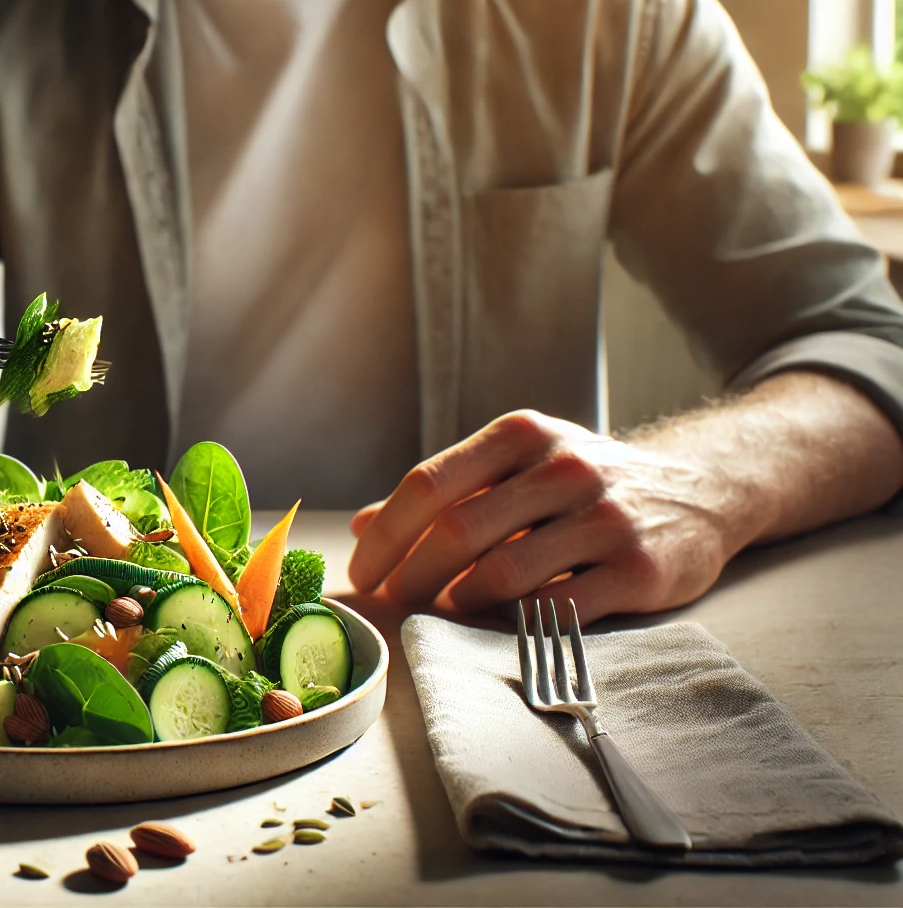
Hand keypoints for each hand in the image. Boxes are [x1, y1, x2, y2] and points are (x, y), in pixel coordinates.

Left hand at [345, 410, 753, 623]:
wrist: (700, 490)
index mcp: (520, 437)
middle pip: (456, 531)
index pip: (427, 484)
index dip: (384, 536)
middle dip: (409, 578)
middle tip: (391, 605)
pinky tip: (498, 625)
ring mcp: (604, 518)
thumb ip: (445, 494)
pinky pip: (556, 608)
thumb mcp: (516, 466)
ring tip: (439, 615)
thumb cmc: (584, 484)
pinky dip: (514, 623)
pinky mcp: (638, 569)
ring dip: (456, 603)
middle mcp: (562, 468)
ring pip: (502, 572)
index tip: (362, 574)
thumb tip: (361, 525)